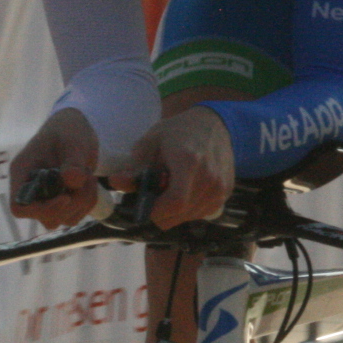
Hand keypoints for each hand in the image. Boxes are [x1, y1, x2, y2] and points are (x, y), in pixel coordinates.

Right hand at [9, 109, 100, 228]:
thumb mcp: (72, 140)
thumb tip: (72, 181)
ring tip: (89, 177)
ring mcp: (47, 198)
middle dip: (71, 204)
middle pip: (44, 217)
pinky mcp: (62, 202)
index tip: (65, 198)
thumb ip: (72, 161)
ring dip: (82, 202)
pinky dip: (88, 203)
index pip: (19, 206)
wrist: (77, 130)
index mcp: (23, 173)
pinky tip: (90, 183)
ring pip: (63, 219)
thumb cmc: (68, 129)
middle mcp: (31, 189)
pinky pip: (75, 215)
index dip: (41, 210)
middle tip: (86, 179)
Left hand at [110, 107, 234, 227]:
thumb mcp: (151, 142)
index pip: (174, 203)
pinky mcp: (227, 193)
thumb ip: (134, 166)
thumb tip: (115, 182)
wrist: (213, 125)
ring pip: (190, 217)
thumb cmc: (177, 132)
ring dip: (175, 212)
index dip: (156, 211)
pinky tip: (185, 191)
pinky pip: (202, 213)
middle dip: (161, 213)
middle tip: (153, 196)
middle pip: (180, 214)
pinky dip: (189, 209)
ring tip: (171, 189)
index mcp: (189, 162)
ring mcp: (221, 187)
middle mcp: (209, 178)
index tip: (143, 205)